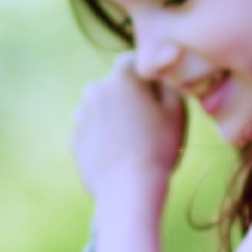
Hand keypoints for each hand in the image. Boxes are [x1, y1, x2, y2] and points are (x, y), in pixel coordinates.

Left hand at [69, 56, 187, 205]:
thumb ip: (167, 84)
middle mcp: (94, 90)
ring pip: (102, 109)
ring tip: (134, 142)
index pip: (131, 62)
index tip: (157, 94)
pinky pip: (93, 131)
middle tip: (149, 123)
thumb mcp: (176, 110)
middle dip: (129, 98)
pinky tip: (119, 154)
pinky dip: (104, 137)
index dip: (145, 75)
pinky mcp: (74, 139)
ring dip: (115, 117)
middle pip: (115, 86)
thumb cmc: (158, 147)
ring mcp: (80, 116)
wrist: (127, 189)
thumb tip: (159, 76)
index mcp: (120, 78)